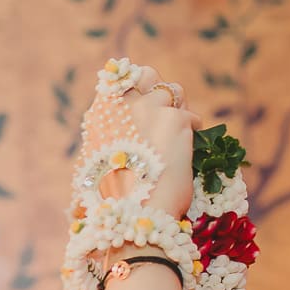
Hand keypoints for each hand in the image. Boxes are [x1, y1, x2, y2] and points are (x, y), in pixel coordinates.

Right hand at [95, 65, 198, 218]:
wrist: (129, 214)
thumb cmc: (111, 200)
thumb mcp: (96, 164)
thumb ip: (109, 140)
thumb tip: (121, 142)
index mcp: (102, 112)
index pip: (121, 79)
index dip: (137, 88)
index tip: (146, 101)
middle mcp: (124, 102)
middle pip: (150, 76)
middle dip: (160, 90)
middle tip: (167, 112)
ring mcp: (151, 108)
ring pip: (176, 92)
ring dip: (180, 108)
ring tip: (180, 132)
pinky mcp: (175, 120)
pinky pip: (192, 118)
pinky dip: (192, 131)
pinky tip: (188, 150)